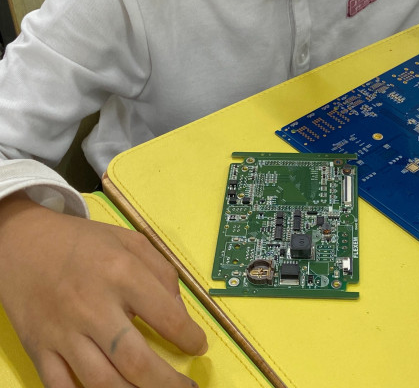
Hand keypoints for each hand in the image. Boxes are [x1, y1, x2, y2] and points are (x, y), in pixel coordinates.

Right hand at [0, 193, 207, 386]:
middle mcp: (93, 305)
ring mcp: (63, 332)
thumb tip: (180, 312)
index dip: (189, 337)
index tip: (198, 345)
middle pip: (136, 361)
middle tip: (186, 387)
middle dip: (167, 383)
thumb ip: (162, 273)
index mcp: (121, 272)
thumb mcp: (131, 241)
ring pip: (102, 383)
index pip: (166, 317)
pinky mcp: (39, 349)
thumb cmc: (84, 243)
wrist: (24, 243)